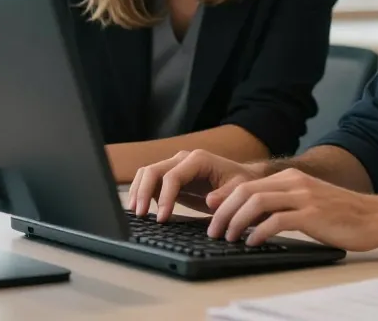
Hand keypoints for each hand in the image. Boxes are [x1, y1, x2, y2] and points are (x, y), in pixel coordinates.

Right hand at [127, 149, 259, 221]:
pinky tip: (141, 208)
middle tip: (140, 214)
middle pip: (153, 170)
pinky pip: (150, 180)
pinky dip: (142, 192)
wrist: (242, 179)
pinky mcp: (171, 176)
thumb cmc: (242, 183)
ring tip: (135, 212)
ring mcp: (175, 166)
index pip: (173, 176)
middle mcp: (184, 159)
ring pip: (147, 173)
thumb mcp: (240, 189)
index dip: (165, 197)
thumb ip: (226, 195)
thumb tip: (210, 200)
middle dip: (144, 192)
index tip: (162, 218)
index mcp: (199, 160)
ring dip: (138, 191)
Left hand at [208, 168, 377, 251]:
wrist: (374, 217)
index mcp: (290, 177)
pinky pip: (277, 220)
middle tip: (213, 230)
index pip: (247, 183)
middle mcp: (294, 182)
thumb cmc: (340, 214)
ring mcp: (303, 197)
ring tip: (228, 237)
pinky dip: (259, 232)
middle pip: (246, 191)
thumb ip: (281, 203)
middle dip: (224, 211)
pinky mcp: (312, 215)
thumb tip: (249, 217)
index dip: (224, 198)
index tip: (210, 213)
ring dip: (236, 221)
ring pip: (257, 203)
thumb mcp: (307, 201)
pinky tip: (252, 242)